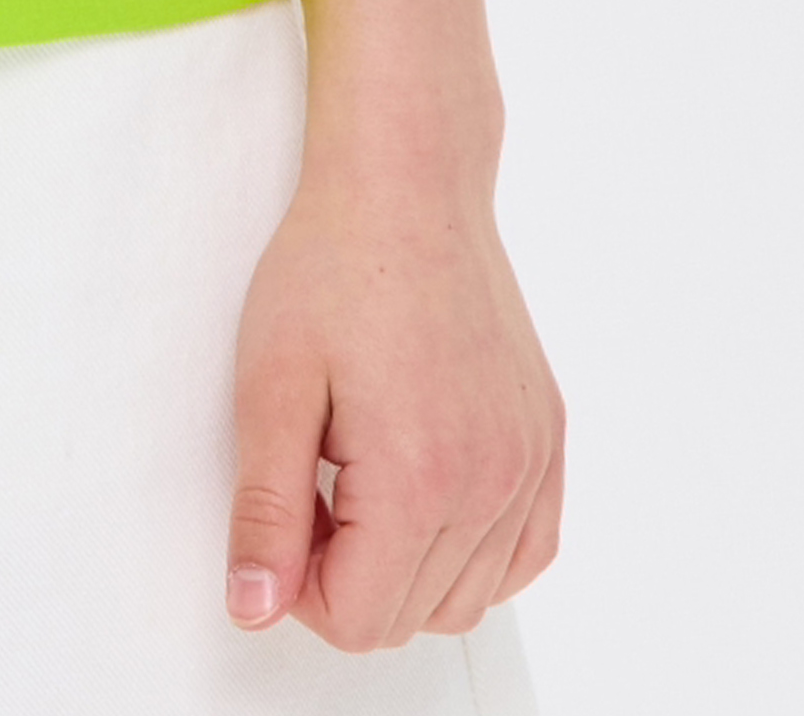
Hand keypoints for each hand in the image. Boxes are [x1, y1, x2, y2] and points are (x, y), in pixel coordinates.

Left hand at [228, 164, 562, 650]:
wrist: (408, 182)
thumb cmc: (333, 264)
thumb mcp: (269, 385)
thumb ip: (265, 512)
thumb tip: (254, 609)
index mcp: (422, 478)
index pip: (358, 622)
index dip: (298, 582)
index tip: (283, 508)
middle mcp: (494, 484)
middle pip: (411, 618)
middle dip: (347, 572)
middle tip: (314, 476)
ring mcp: (532, 465)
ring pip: (468, 599)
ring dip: (405, 564)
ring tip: (361, 470)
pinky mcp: (549, 443)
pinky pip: (523, 556)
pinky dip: (471, 551)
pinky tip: (423, 486)